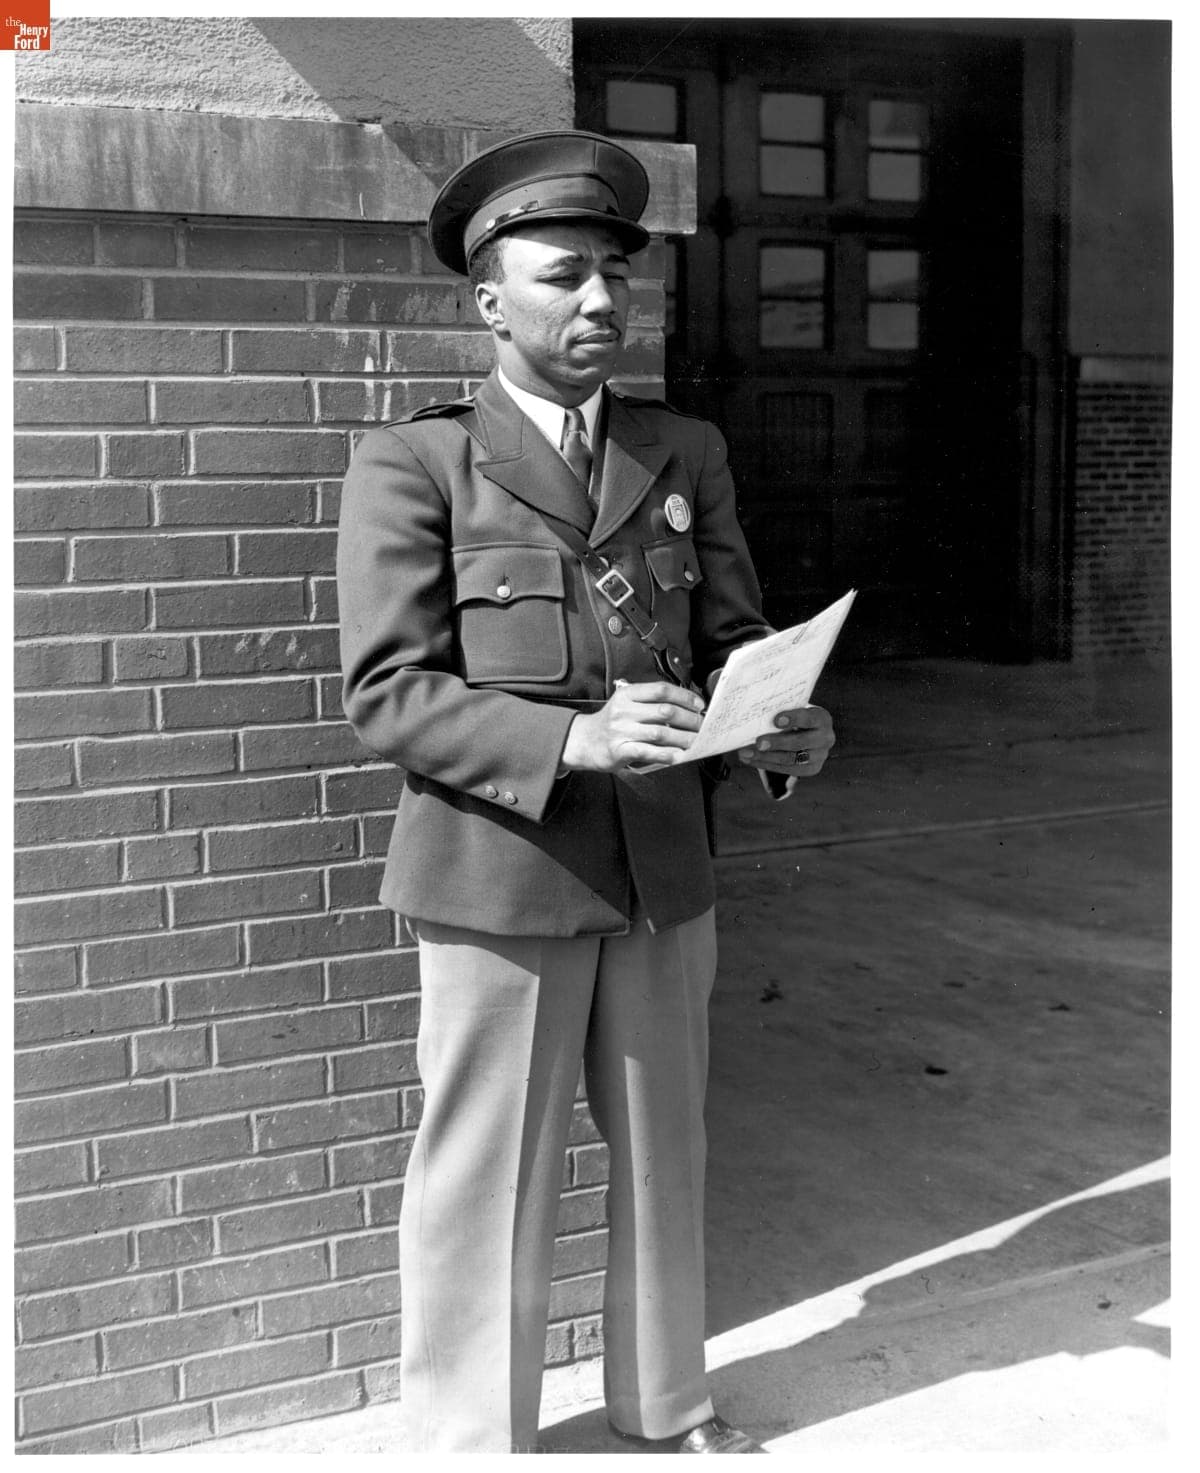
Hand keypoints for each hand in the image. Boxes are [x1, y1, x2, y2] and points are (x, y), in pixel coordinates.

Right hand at [560, 681, 705, 773]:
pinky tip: (677, 756)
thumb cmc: (611, 722)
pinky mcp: (619, 750)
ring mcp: (621, 731)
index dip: (684, 696)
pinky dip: (666, 754)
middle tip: (701, 725)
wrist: (584, 741)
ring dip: (683, 738)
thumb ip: (650, 702)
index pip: (661, 690)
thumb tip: (686, 708)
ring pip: (660, 733)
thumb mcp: (626, 704)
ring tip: (695, 741)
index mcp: (628, 694)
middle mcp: (624, 710)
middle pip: (665, 711)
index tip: (699, 704)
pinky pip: (647, 752)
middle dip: (689, 719)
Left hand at [737, 704, 834, 777]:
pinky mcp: (811, 769)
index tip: (775, 720)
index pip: (809, 718)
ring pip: (791, 759)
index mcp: (822, 718)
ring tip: (745, 753)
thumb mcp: (792, 709)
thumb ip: (780, 712)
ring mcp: (820, 756)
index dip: (793, 719)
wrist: (807, 731)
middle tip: (758, 743)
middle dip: (776, 743)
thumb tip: (753, 718)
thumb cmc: (794, 716)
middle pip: (799, 742)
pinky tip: (751, 760)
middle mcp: (826, 738)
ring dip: (765, 757)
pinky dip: (767, 765)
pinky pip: (787, 769)